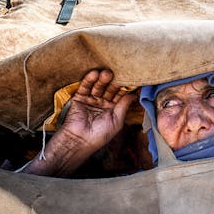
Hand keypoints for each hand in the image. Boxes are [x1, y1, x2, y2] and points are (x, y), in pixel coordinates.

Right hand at [21, 69, 135, 176]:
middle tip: (117, 73)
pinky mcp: (79, 98)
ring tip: (106, 73)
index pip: (119, 95)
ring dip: (102, 79)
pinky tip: (94, 74)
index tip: (130, 78)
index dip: (124, 87)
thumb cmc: (100, 135)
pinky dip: (89, 80)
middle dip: (113, 82)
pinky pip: (85, 87)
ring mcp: (91, 100)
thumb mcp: (116, 121)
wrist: (80, 141)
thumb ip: (123, 106)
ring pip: (98, 86)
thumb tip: (133, 95)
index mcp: (113, 109)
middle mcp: (102, 103)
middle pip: (109, 88)